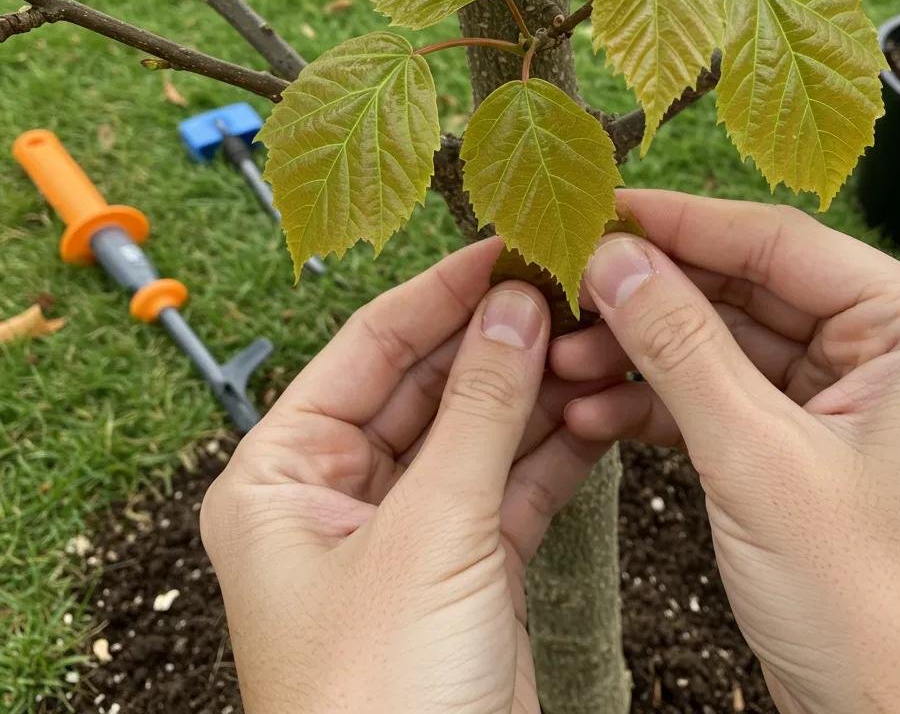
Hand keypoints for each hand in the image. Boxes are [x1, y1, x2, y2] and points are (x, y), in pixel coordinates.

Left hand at [201, 239, 609, 713]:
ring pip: (474, 432)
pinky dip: (551, 447)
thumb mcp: (429, 534)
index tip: (505, 250)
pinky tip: (598, 406)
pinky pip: (507, 484)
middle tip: (567, 287)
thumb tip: (513, 306)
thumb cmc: (378, 702)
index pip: (368, 347)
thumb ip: (477, 409)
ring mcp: (404, 532)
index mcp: (282, 475)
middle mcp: (335, 496)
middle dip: (496, 339)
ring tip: (595, 336)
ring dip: (532, 389)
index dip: (440, 292)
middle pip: (426, 384)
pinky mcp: (462, 569)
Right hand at [551, 190, 899, 713]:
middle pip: (749, 291)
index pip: (782, 243)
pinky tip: (595, 409)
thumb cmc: (875, 614)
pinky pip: (727, 398)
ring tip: (564, 357)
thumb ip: (680, 347)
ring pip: (728, 346)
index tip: (603, 209)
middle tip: (568, 283)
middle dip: (651, 298)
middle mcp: (896, 353)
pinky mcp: (811, 446)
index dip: (682, 223)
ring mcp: (851, 401)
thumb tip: (615, 259)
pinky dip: (662, 404)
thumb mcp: (760, 461)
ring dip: (644, 353)